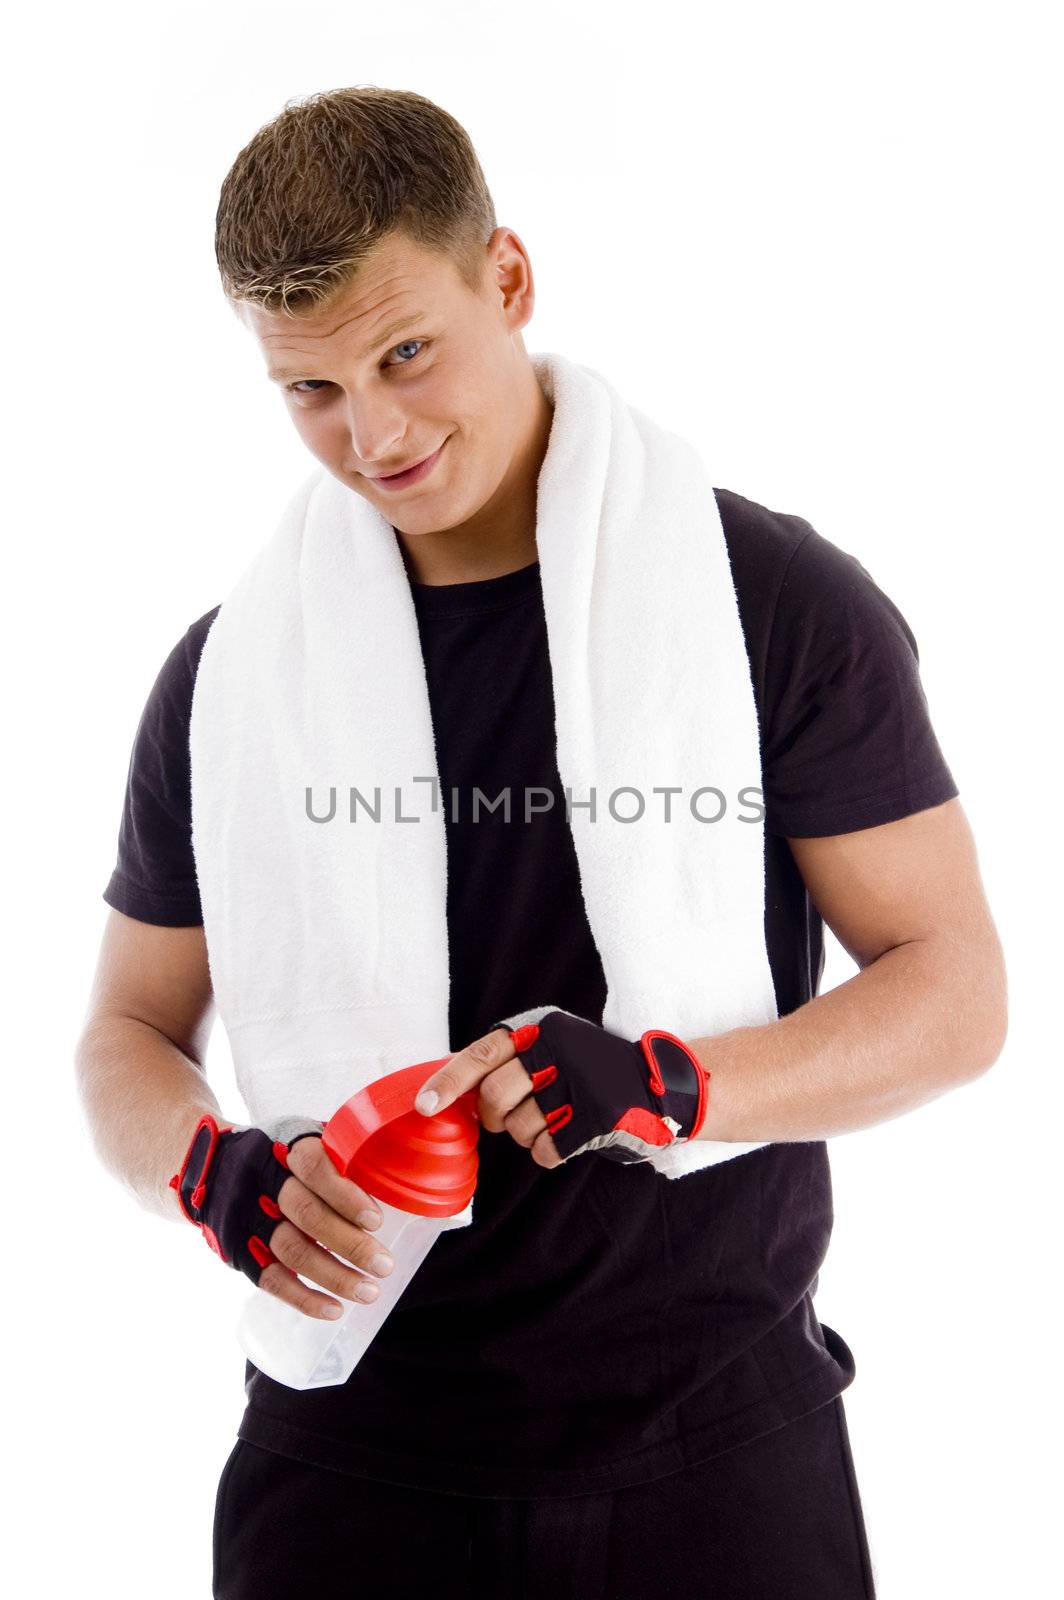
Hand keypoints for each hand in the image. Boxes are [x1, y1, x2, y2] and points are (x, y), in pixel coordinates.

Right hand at [169, 1115, 395, 1319]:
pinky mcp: (238, 1249)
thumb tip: (394, 1175)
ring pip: (292, 1251)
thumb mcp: (300, 1137)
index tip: (376, 1220)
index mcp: (283, 1147)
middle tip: (384, 1265)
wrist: (209, 1167)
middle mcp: (261, 1181)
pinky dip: (303, 1298)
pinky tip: (333, 1309)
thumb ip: (337, 1154)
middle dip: (350, 1244)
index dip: (345, 1194)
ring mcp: (246, 1218)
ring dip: (333, 1276)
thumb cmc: (277, 1155)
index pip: (314, 1167)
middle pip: (307, 1215)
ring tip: (368, 1292)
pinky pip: (270, 1279)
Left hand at [415, 1006, 708, 1166]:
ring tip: (551, 1119)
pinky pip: (546, 1149)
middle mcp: (558, 1048)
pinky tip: (568, 1136)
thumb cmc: (590, 1069)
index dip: (448, 1082)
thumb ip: (507, 1058)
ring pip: (519, 1125)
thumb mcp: (552, 1044)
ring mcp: (579, 1082)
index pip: (481, 1054)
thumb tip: (445, 1084)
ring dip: (526, 1133)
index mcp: (540, 1027)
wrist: (659, 1083)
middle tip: (503, 1116)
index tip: (425, 1105)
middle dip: (492, 1115)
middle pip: (495, 1094)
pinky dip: (549, 1152)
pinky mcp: (597, 1115)